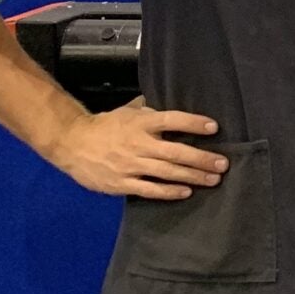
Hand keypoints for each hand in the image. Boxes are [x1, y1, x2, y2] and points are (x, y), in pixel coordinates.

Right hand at [47, 98, 225, 200]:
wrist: (71, 143)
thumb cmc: (105, 126)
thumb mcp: (127, 112)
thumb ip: (149, 111)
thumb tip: (169, 101)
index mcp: (140, 123)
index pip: (172, 120)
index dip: (193, 123)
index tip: (214, 127)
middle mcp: (138, 143)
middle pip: (176, 151)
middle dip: (202, 158)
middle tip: (223, 164)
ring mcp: (130, 165)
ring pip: (167, 172)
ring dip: (193, 176)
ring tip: (213, 179)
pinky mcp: (122, 183)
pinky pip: (150, 189)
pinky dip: (169, 192)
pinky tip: (186, 192)